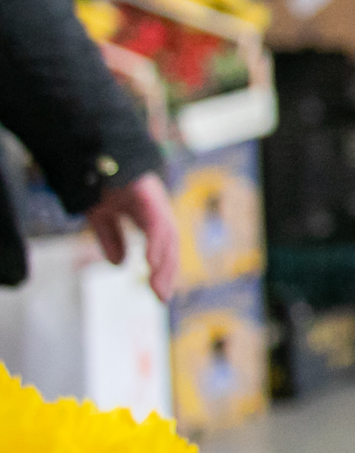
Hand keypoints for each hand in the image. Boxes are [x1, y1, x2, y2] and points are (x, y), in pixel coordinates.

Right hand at [85, 171, 176, 300]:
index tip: (158, 292)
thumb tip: (119, 264)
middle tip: (161, 297)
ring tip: (159, 285)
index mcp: (147, 213)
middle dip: (167, 271)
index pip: (162, 244)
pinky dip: (156, 242)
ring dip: (165, 262)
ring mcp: (154, 198)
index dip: (163, 268)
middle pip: (169, 243)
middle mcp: (155, 206)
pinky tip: (152, 261)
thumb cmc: (96, 181)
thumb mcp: (101, 216)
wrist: (87, 155)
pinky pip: (156, 221)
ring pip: (167, 234)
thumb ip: (111, 238)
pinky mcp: (147, 192)